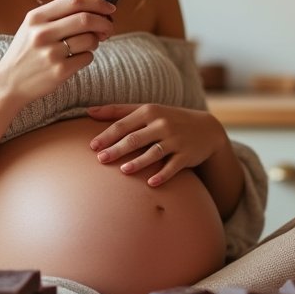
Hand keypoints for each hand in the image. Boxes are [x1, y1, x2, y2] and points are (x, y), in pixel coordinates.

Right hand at [0, 0, 115, 103]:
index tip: (110, 8)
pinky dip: (87, 57)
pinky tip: (76, 60)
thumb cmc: (26, 52)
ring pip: (90, 39)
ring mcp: (51, 53)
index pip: (74, 1)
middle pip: (86, 19)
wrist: (8, 83)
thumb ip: (57, 15)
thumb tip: (95, 8)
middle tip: (109, 28)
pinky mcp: (59, 71)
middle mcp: (42, 33)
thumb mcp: (32, 27)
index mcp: (36, 17)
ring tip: (87, 45)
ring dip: (96, 41)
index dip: (97, 2)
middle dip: (104, 22)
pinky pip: (87, 58)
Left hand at [88, 104, 226, 186]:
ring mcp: (176, 140)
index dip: (107, 135)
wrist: (206, 128)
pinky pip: (173, 166)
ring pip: (154, 152)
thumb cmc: (168, 119)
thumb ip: (119, 111)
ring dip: (139, 162)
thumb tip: (89, 111)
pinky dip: (162, 174)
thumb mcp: (147, 110)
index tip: (92, 146)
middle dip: (117, 149)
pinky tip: (151, 183)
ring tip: (124, 170)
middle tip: (101, 159)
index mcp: (149, 111)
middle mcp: (162, 124)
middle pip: (135, 138)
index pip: (124, 124)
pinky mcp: (186, 155)